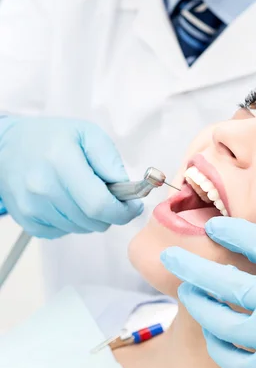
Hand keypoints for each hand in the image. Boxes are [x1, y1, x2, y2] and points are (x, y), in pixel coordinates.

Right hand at [0, 117, 142, 237]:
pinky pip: (64, 233)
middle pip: (93, 221)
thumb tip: (126, 189)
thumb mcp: (87, 134)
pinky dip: (72, 222)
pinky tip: (66, 202)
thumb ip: (110, 161)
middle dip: (110, 214)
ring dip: (91, 218)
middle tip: (109, 197)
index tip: (132, 207)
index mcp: (61, 161)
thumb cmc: (51, 138)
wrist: (7, 147)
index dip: (123, 211)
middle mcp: (43, 187)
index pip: (100, 205)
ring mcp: (32, 207)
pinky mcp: (28, 221)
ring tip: (83, 194)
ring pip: (81, 229)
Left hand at [161, 195, 255, 367]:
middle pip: (222, 280)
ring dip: (198, 305)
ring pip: (221, 321)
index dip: (225, 230)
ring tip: (189, 293)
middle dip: (189, 265)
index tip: (212, 227)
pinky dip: (219, 348)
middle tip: (169, 256)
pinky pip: (236, 362)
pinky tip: (214, 334)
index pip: (249, 240)